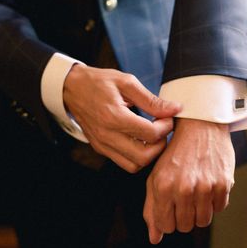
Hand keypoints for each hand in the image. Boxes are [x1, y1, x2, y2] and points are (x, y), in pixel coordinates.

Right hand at [63, 64, 181, 172]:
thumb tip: (175, 109)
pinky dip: (136, 156)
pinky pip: (124, 162)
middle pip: (144, 157)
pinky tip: (140, 139)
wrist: (71, 88)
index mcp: (114, 117)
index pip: (150, 134)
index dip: (166, 126)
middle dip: (160, 144)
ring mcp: (102, 145)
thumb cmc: (99, 82)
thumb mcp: (127, 82)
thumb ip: (151, 100)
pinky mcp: (100, 148)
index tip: (167, 116)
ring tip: (152, 136)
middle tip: (162, 129)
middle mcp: (106, 135)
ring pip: (134, 165)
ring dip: (149, 154)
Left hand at [143, 118, 234, 243]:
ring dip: (200, 211)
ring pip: (203, 221)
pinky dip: (214, 201)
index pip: (166, 226)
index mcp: (163, 187)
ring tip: (196, 192)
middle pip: (185, 226)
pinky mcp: (223, 184)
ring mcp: (205, 187)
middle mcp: (184, 188)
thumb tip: (155, 239)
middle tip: (184, 197)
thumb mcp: (156, 177)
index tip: (171, 207)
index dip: (168, 220)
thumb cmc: (175, 155)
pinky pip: (219, 208)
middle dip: (184, 216)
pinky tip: (208, 184)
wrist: (200, 127)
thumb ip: (152, 209)